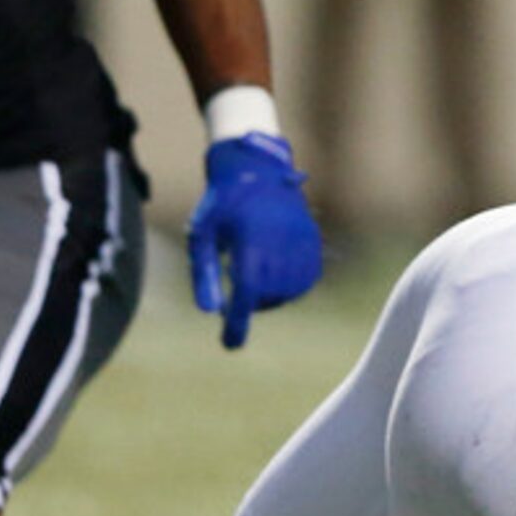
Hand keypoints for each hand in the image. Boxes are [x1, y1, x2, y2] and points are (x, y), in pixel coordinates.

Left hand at [187, 134, 323, 349]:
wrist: (257, 171)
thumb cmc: (221, 206)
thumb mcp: (201, 235)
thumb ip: (204, 273)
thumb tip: (210, 312)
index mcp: (250, 238)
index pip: (248, 291)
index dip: (239, 321)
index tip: (230, 344)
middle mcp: (281, 240)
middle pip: (268, 295)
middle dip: (251, 305)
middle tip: (235, 299)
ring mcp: (302, 240)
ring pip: (289, 291)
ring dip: (270, 297)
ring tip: (254, 281)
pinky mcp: (313, 242)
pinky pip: (306, 280)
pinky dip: (289, 288)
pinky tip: (274, 277)